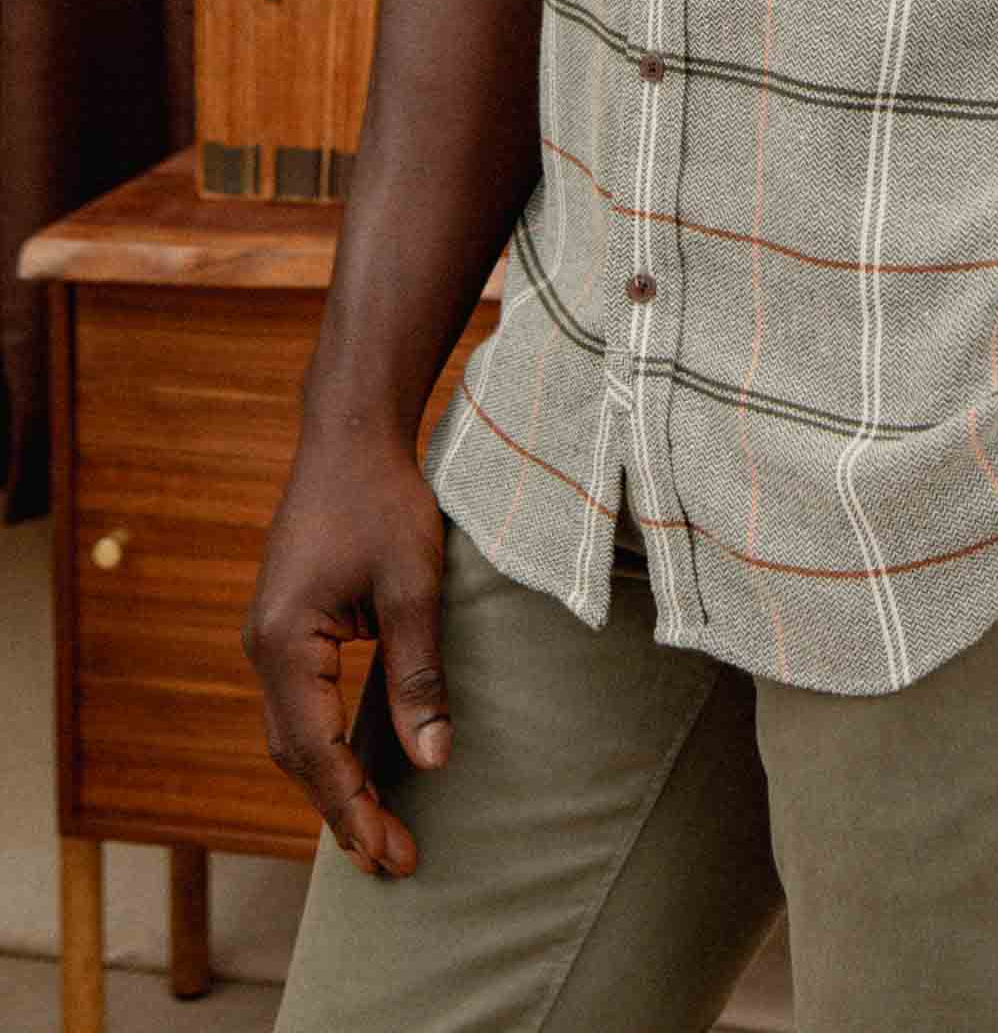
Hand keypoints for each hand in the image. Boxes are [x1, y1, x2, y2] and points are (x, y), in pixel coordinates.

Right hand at [240, 425, 452, 876]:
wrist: (349, 436)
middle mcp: (263, 648)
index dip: (352, 808)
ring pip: (294, 735)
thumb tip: (433, 760)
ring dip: (334, 784)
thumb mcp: (413, 585)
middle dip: (344, 810)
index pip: (315, 751)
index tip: (389, 856)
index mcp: (284, 642)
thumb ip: (419, 674)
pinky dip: (328, 747)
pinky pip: (301, 705)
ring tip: (380, 833)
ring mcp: (270, 638)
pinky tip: (362, 770)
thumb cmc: (384, 500)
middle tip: (393, 862)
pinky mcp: (287, 627)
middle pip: (296, 754)